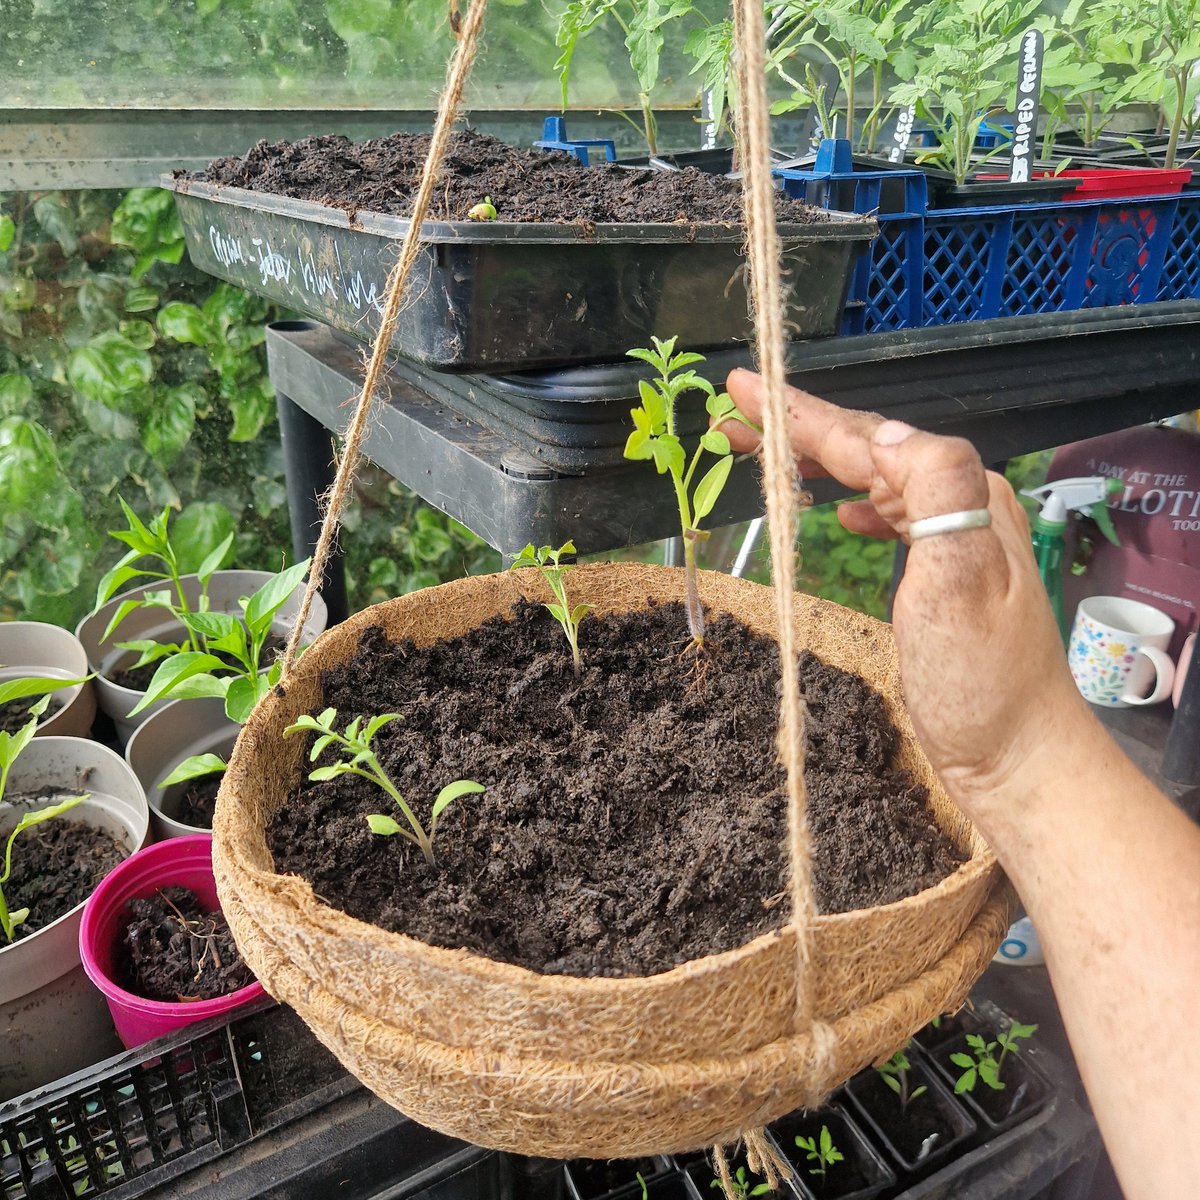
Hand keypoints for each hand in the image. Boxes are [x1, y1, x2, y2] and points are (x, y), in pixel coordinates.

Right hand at [720, 369, 1091, 829]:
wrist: (1017, 754)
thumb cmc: (983, 683)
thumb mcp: (961, 581)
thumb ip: (936, 491)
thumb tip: (886, 435)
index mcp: (964, 496)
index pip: (868, 439)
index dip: (800, 413)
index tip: (743, 388)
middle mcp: (963, 506)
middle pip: (868, 449)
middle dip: (798, 427)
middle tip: (734, 412)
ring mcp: (954, 539)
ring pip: (874, 479)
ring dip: (818, 461)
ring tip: (765, 450)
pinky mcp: (941, 575)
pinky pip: (891, 514)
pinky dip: (856, 502)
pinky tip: (840, 511)